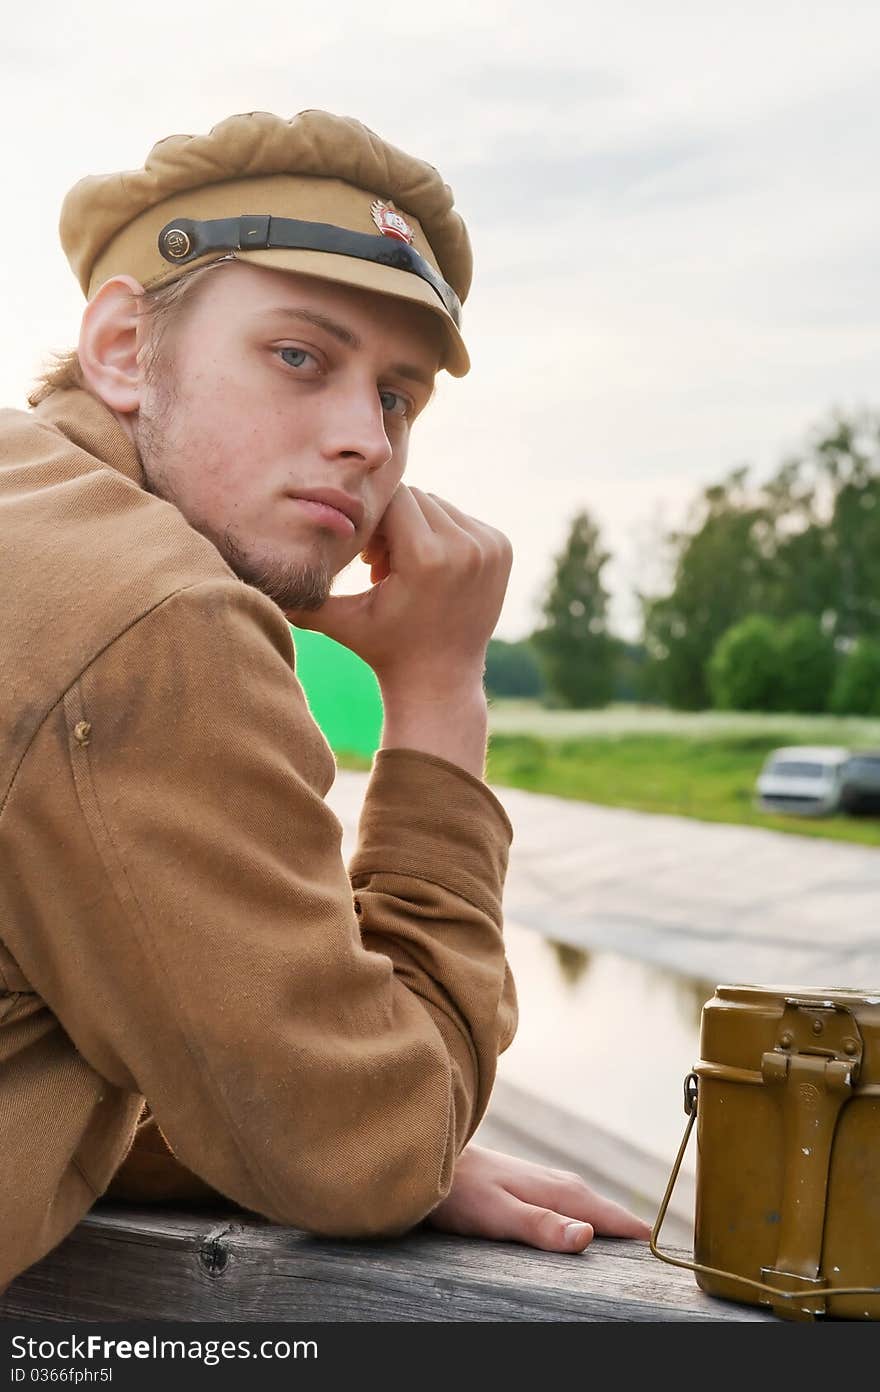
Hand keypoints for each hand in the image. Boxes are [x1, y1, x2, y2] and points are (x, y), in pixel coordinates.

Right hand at [285, 485, 511, 696]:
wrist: (440, 680)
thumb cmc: (383, 649)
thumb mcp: (340, 621)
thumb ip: (300, 596)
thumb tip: (248, 576)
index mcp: (430, 558)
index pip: (393, 501)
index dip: (373, 525)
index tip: (368, 560)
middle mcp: (467, 548)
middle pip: (417, 499)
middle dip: (395, 525)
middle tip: (383, 568)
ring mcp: (490, 547)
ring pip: (439, 506)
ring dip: (418, 528)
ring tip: (405, 571)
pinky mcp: (503, 548)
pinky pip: (462, 518)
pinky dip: (443, 535)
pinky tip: (430, 571)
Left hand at [425, 1144, 651, 1252]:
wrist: (432, 1159)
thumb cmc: (461, 1191)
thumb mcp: (499, 1215)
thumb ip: (542, 1226)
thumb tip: (589, 1237)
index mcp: (561, 1192)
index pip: (614, 1219)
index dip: (642, 1239)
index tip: (669, 1260)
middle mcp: (561, 1184)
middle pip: (609, 1214)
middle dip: (634, 1236)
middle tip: (662, 1266)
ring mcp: (549, 1183)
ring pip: (593, 1209)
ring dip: (614, 1228)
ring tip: (637, 1254)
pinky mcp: (536, 1188)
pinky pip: (576, 1207)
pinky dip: (592, 1221)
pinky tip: (590, 1235)